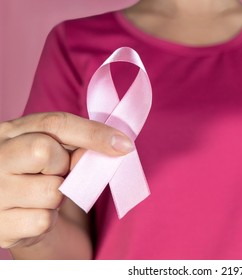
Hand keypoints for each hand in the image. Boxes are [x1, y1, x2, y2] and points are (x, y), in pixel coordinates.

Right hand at [0, 112, 133, 248]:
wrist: (17, 215)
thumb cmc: (41, 176)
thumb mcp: (57, 151)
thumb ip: (79, 143)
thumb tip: (112, 146)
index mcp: (8, 132)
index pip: (54, 123)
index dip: (93, 133)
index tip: (124, 145)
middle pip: (45, 151)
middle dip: (63, 166)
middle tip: (56, 174)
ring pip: (50, 191)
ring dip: (57, 197)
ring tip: (42, 194)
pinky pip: (42, 220)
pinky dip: (47, 220)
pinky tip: (34, 213)